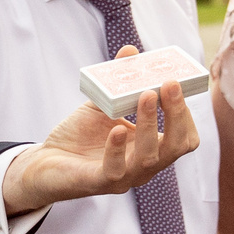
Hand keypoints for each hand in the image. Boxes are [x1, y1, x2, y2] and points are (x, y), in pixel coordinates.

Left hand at [0, 45, 200, 214]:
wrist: (48, 161)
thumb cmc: (81, 135)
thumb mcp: (103, 104)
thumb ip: (118, 82)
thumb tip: (129, 51)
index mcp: (152, 148)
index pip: (183, 138)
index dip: (185, 114)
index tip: (174, 84)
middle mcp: (144, 166)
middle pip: (176, 147)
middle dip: (176, 115)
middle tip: (169, 84)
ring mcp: (124, 177)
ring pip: (148, 158)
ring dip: (150, 124)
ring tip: (146, 95)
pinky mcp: (99, 182)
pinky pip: (114, 169)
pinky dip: (116, 149)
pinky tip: (116, 128)